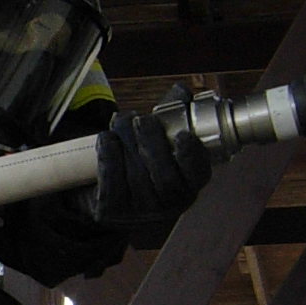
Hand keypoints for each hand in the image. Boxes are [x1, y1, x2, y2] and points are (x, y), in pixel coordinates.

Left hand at [87, 90, 215, 229]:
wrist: (107, 197)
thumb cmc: (141, 164)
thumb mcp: (161, 143)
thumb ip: (173, 116)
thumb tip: (182, 91)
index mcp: (187, 186)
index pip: (198, 174)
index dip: (193, 155)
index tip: (182, 135)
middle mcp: (167, 205)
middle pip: (165, 177)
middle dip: (153, 142)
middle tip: (142, 120)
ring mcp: (138, 212)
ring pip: (136, 177)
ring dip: (127, 141)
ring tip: (121, 122)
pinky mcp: (110, 211)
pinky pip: (111, 183)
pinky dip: (108, 155)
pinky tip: (107, 139)